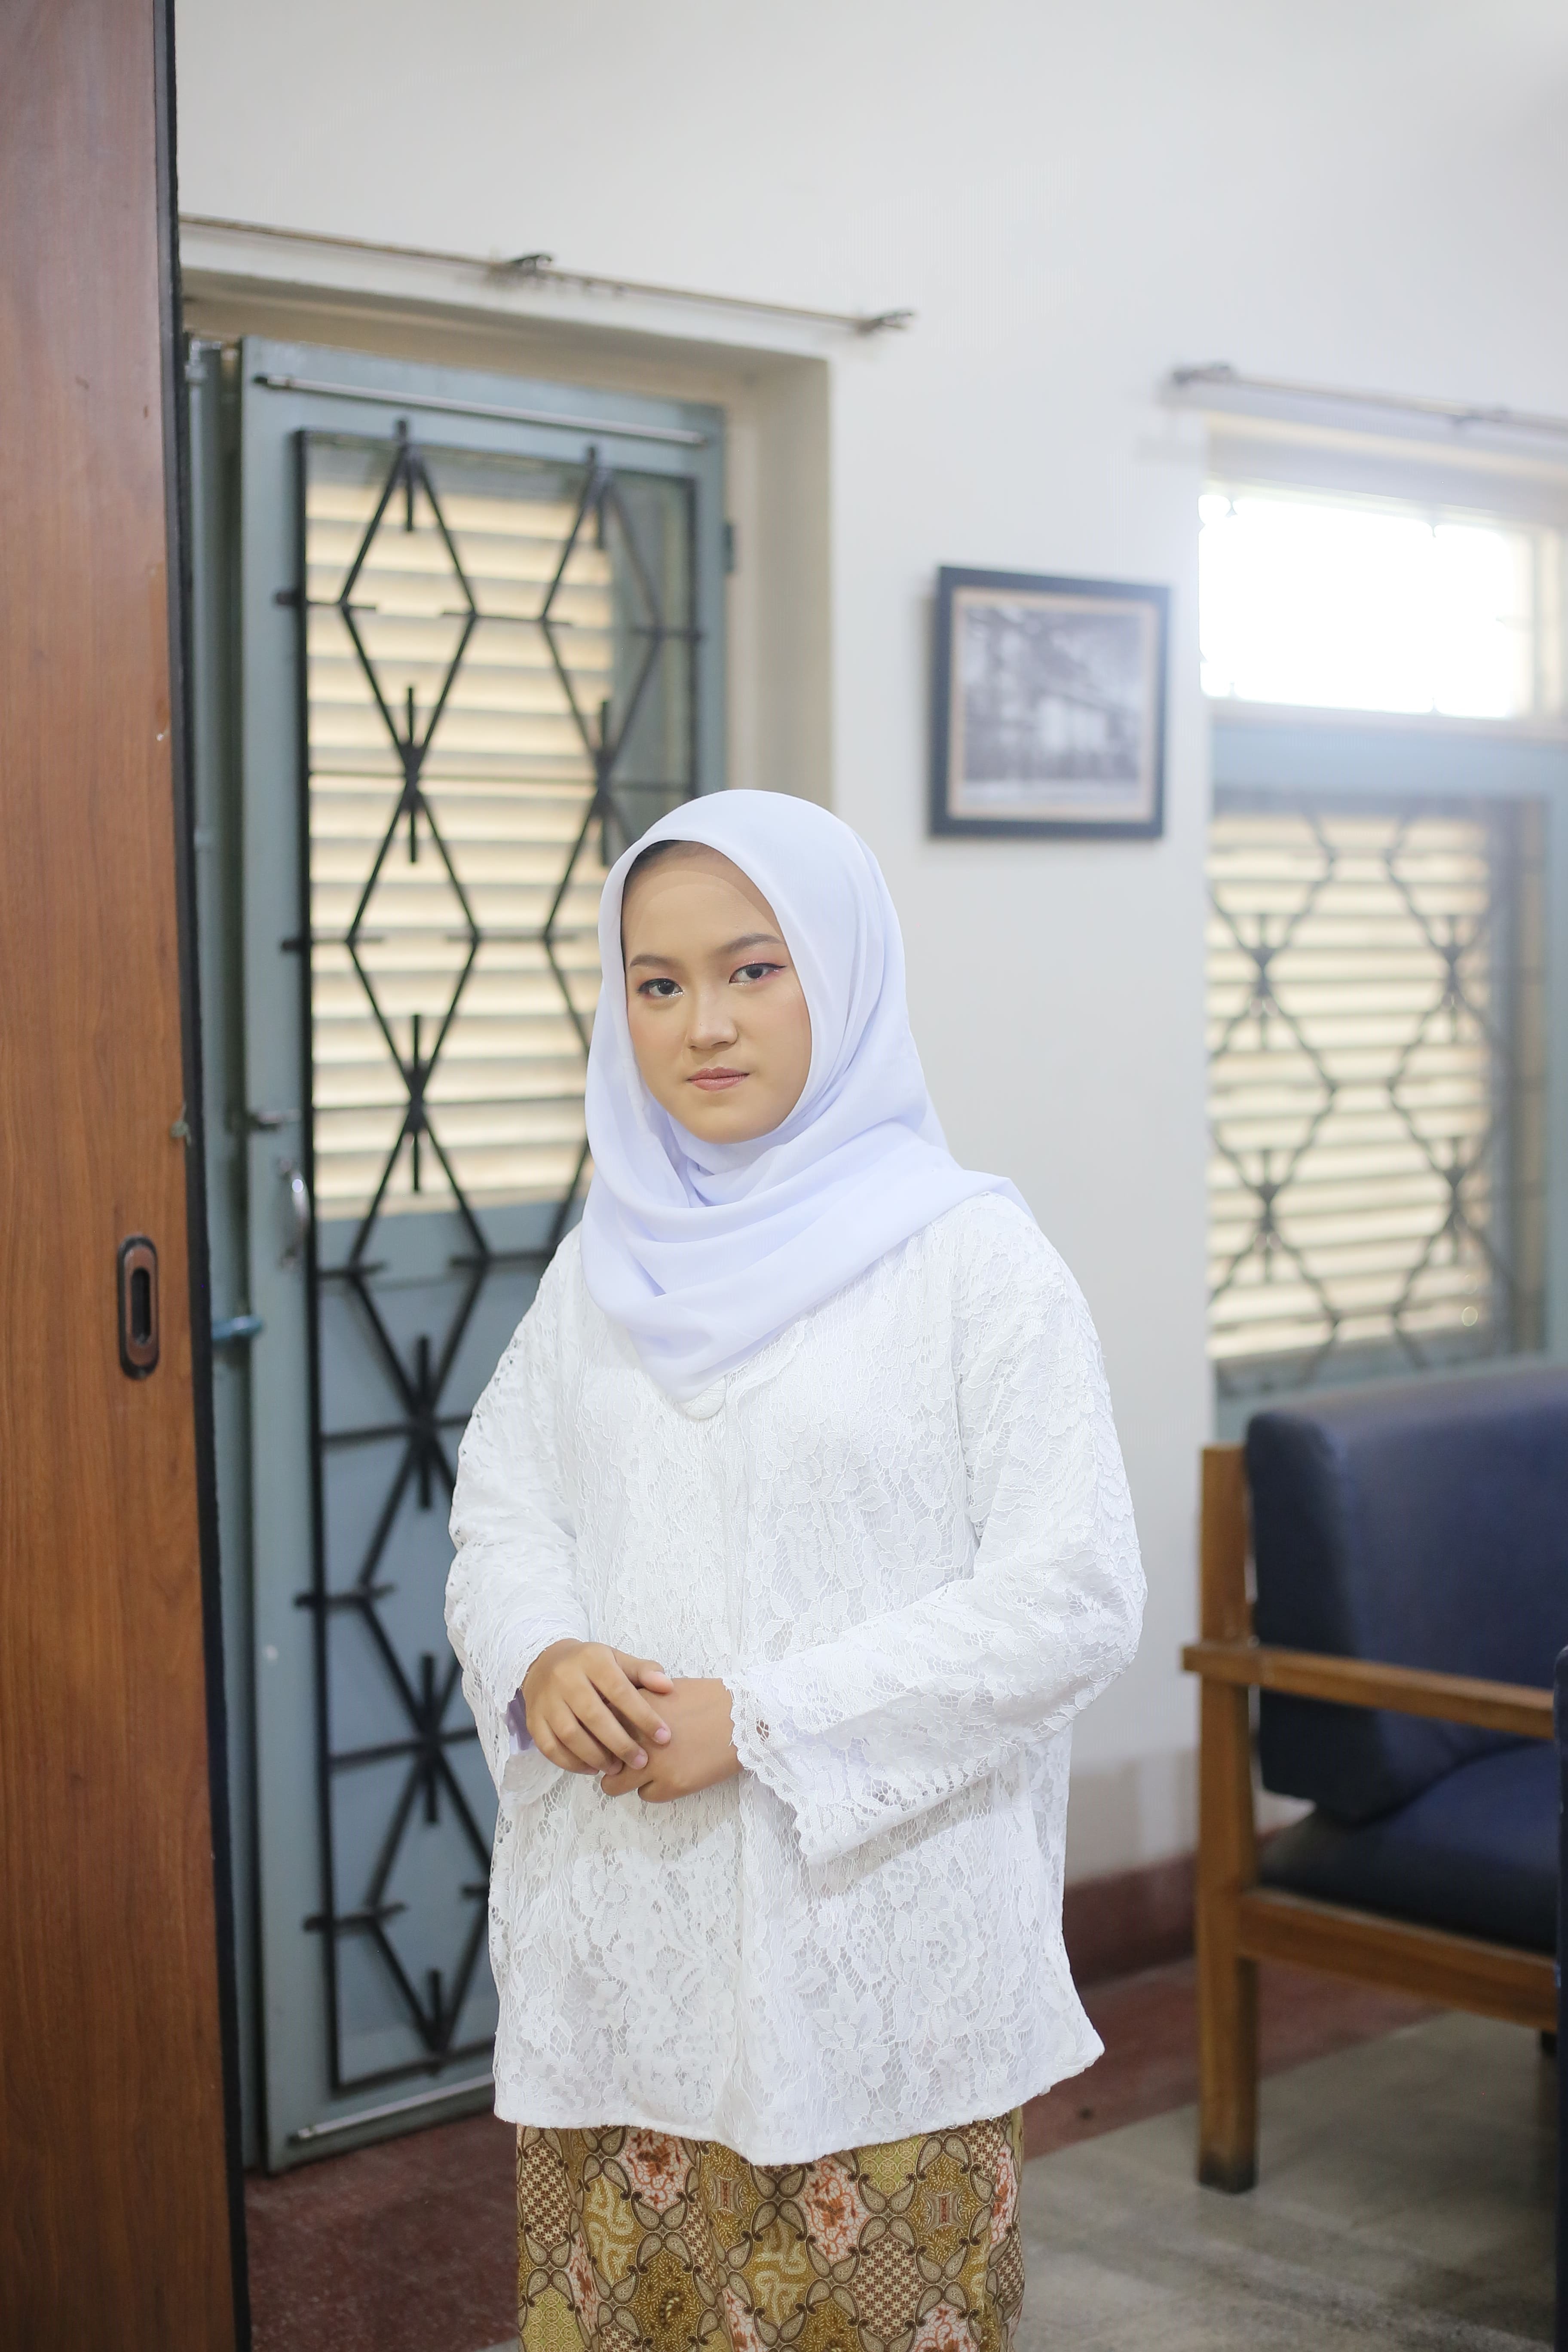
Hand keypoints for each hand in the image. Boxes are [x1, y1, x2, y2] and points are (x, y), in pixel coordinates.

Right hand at [521, 1640, 673, 1775]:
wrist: (545, 1662)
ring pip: (570, 1735)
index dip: (643, 1716)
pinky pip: (550, 1747)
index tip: (664, 1737)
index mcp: (592, 1660)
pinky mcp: (533, 1720)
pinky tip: (591, 1768)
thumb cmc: (591, 1665)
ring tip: (617, 1768)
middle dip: (621, 1743)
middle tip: (641, 1761)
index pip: (620, 1691)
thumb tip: (668, 1686)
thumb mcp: (617, 1660)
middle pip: (594, 1716)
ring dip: (596, 1756)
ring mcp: (546, 1700)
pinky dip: (571, 1763)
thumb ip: (643, 1671)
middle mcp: (566, 1678)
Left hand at [600, 1678, 738, 1803]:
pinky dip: (654, 1788)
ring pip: (613, 1785)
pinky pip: (645, 1796)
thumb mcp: (663, 1690)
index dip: (599, 1735)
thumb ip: (635, 1703)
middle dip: (609, 1760)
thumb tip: (612, 1718)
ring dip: (625, 1779)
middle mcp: (636, 1737)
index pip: (595, 1728)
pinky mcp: (671, 1785)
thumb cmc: (707, 1699)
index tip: (608, 1739)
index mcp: (633, 1709)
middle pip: (600, 1758)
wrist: (744, 1718)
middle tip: (622, 1760)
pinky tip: (671, 1774)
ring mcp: (652, 1764)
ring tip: (643, 1772)